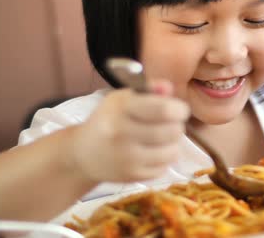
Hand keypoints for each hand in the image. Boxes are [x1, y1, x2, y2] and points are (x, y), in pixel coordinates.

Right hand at [68, 80, 189, 182]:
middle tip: (171, 124)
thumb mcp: (123, 99)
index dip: (179, 109)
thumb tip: (168, 88)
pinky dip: (163, 160)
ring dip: (173, 144)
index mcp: (120, 108)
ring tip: (164, 138)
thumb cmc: (110, 120)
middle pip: (172, 131)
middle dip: (177, 126)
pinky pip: (164, 168)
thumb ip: (148, 89)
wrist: (83, 153)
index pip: (163, 109)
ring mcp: (126, 157)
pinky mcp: (131, 175)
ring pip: (172, 152)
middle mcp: (121, 133)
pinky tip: (153, 153)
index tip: (180, 110)